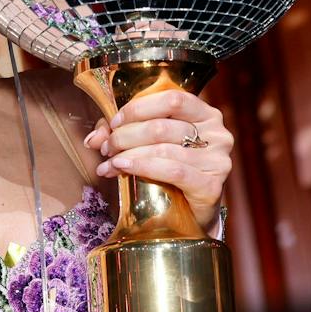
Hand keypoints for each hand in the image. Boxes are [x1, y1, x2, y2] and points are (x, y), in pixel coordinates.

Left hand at [83, 90, 234, 217]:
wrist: (193, 213)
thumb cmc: (172, 171)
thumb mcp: (150, 143)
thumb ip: (123, 132)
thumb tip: (94, 138)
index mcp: (205, 114)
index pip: (172, 99)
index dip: (137, 108)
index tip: (114, 123)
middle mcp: (217, 134)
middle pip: (161, 126)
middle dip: (125, 136)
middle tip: (107, 148)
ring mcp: (217, 160)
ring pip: (163, 149)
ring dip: (127, 155)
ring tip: (109, 163)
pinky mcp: (211, 185)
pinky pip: (172, 171)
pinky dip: (142, 167)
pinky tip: (122, 169)